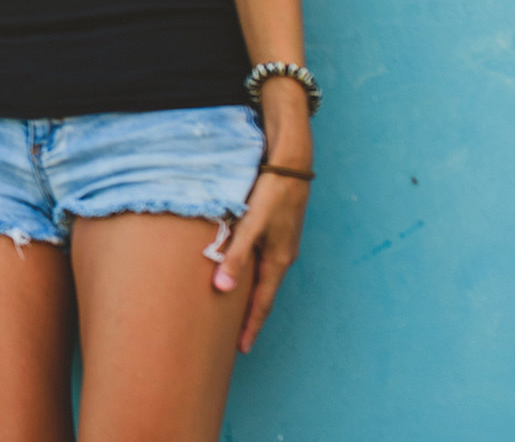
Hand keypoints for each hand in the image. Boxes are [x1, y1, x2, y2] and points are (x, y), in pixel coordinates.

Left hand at [213, 170, 309, 352]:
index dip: (251, 326)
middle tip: (234, 339)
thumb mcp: (252, 225)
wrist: (291, 166)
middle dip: (250, 317)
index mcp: (278, 260)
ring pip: (261, 279)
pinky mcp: (275, 232)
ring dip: (249, 297)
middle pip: (262, 294)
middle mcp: (281, 256)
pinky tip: (238, 275)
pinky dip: (249, 276)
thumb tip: (222, 289)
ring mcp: (280, 245)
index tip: (241, 349)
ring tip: (234, 313)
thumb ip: (236, 255)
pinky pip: (260, 263)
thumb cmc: (271, 194)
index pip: (262, 302)